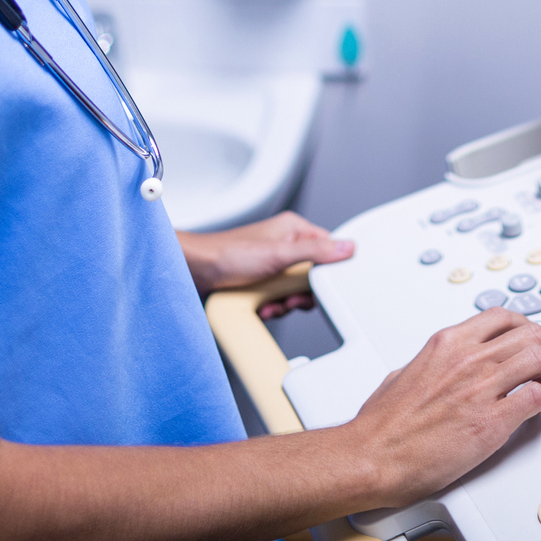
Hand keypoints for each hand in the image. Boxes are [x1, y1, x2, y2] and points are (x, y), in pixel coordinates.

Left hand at [176, 211, 354, 313]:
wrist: (191, 273)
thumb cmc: (226, 254)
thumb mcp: (278, 254)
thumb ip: (315, 251)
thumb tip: (348, 248)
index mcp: (293, 231)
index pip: (327, 250)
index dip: (327, 272)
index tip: (320, 286)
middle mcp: (284, 247)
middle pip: (312, 277)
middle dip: (301, 294)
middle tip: (290, 298)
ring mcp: (271, 267)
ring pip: (295, 293)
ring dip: (285, 304)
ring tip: (271, 304)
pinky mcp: (260, 284)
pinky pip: (278, 301)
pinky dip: (272, 309)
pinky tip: (262, 309)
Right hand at [344, 308, 540, 505]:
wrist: (374, 455)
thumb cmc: (383, 424)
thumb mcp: (405, 372)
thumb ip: (430, 363)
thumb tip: (439, 366)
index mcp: (447, 344)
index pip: (501, 317)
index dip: (524, 326)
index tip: (530, 337)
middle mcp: (468, 359)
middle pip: (529, 333)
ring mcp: (481, 388)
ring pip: (539, 359)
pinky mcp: (491, 422)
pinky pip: (536, 398)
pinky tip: (538, 407)